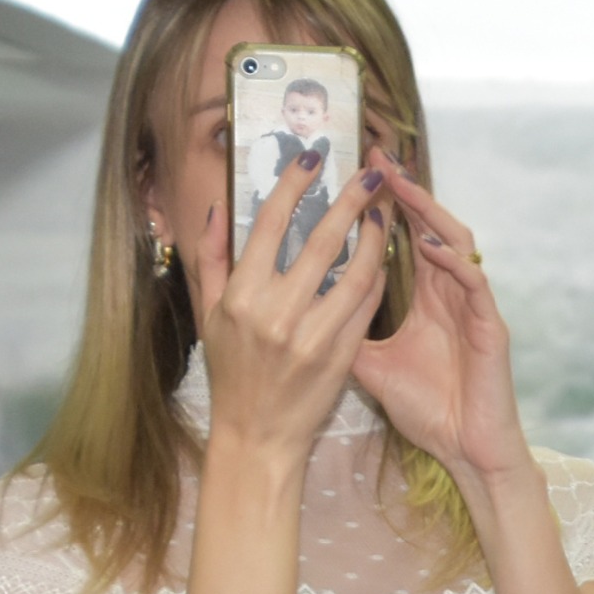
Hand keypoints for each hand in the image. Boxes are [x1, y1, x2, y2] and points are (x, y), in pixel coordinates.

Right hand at [193, 153, 387, 464]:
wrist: (258, 434)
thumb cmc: (232, 371)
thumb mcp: (208, 315)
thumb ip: (211, 260)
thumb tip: (215, 209)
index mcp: (240, 297)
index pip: (269, 227)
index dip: (293, 187)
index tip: (313, 158)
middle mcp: (276, 313)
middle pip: (319, 242)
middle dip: (348, 202)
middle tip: (368, 173)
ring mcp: (312, 336)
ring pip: (354, 274)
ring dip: (374, 237)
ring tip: (383, 210)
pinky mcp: (341, 356)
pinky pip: (366, 307)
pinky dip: (377, 277)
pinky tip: (385, 254)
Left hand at [347, 150, 540, 505]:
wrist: (468, 451)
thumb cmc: (428, 411)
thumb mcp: (371, 365)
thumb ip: (341, 331)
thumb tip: (294, 308)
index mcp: (428, 298)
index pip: (405, 238)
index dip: (382, 204)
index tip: (353, 173)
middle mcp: (452, 294)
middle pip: (431, 227)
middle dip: (404, 190)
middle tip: (376, 155)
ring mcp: (474, 308)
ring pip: (458, 245)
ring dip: (430, 213)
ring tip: (401, 186)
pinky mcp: (493, 329)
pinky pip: (475, 285)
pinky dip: (453, 263)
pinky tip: (430, 245)